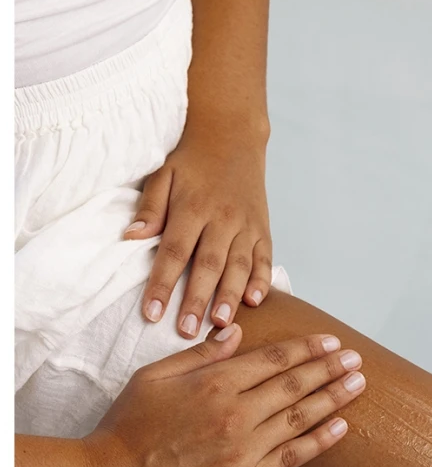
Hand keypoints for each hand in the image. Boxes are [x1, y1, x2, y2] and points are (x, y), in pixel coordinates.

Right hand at [82, 327, 365, 466]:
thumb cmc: (127, 428)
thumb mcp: (154, 377)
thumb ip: (199, 354)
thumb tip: (235, 331)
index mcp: (213, 383)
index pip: (273, 359)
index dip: (307, 349)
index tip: (331, 342)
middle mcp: (235, 414)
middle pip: (295, 384)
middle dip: (330, 368)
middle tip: (356, 359)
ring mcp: (243, 451)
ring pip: (300, 418)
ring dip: (334, 398)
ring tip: (359, 384)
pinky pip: (292, 457)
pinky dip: (320, 440)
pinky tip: (341, 426)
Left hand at [123, 119, 271, 336]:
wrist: (233, 135)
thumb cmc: (192, 161)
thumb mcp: (163, 175)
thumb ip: (150, 207)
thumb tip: (132, 237)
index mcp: (192, 207)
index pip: (174, 252)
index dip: (162, 284)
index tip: (151, 314)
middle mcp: (222, 219)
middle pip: (208, 265)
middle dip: (197, 300)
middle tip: (187, 331)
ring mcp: (246, 225)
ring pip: (238, 266)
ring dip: (230, 296)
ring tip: (221, 324)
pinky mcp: (264, 230)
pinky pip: (264, 258)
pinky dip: (262, 280)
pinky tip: (255, 301)